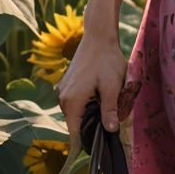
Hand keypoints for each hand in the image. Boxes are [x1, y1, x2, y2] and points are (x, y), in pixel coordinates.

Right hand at [53, 28, 131, 153]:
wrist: (99, 35)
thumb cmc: (106, 59)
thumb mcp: (112, 86)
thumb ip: (110, 110)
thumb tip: (112, 131)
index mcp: (71, 102)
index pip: (75, 133)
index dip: (89, 138)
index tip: (103, 137)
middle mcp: (62, 98)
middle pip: (76, 122)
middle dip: (93, 122)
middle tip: (111, 113)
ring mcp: (63, 89)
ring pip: (77, 111)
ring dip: (91, 110)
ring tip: (107, 98)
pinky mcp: (67, 83)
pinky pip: (76, 101)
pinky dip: (87, 101)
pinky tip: (100, 90)